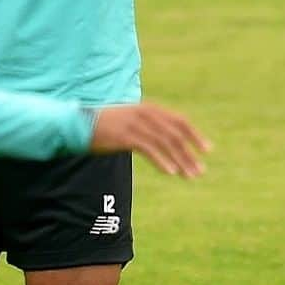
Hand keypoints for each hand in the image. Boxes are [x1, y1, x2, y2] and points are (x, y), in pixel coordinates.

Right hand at [90, 103, 210, 177]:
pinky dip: (162, 161)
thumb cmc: (103, 126)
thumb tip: (164, 140)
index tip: (207, 150)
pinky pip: (149, 149)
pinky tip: (171, 172)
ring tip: (189, 176)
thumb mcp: (129, 121)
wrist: (77, 125)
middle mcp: (145, 114)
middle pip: (175, 134)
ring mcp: (135, 124)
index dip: (195, 135)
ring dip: (180, 161)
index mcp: (148, 109)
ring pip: (166, 143)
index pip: (179, 121)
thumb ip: (147, 126)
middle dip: (190, 154)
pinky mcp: (125, 136)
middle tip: (200, 171)